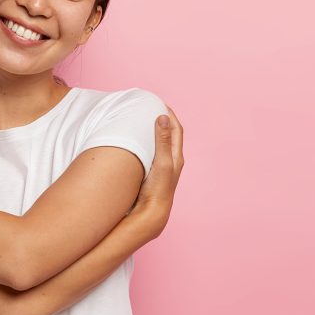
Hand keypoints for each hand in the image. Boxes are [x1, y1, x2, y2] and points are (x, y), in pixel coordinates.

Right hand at [128, 105, 184, 239]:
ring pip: (162, 144)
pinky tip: (139, 144)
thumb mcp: (161, 161)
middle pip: (170, 135)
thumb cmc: (158, 188)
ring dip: (156, 132)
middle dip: (163, 121)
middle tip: (152, 109)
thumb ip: (162, 140)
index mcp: (176, 156)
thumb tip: (163, 117)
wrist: (152, 211)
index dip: (170, 115)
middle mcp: (172, 161)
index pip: (176, 129)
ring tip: (145, 123)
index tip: (160, 103)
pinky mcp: (154, 174)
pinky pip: (153, 153)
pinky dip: (149, 144)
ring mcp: (163, 168)